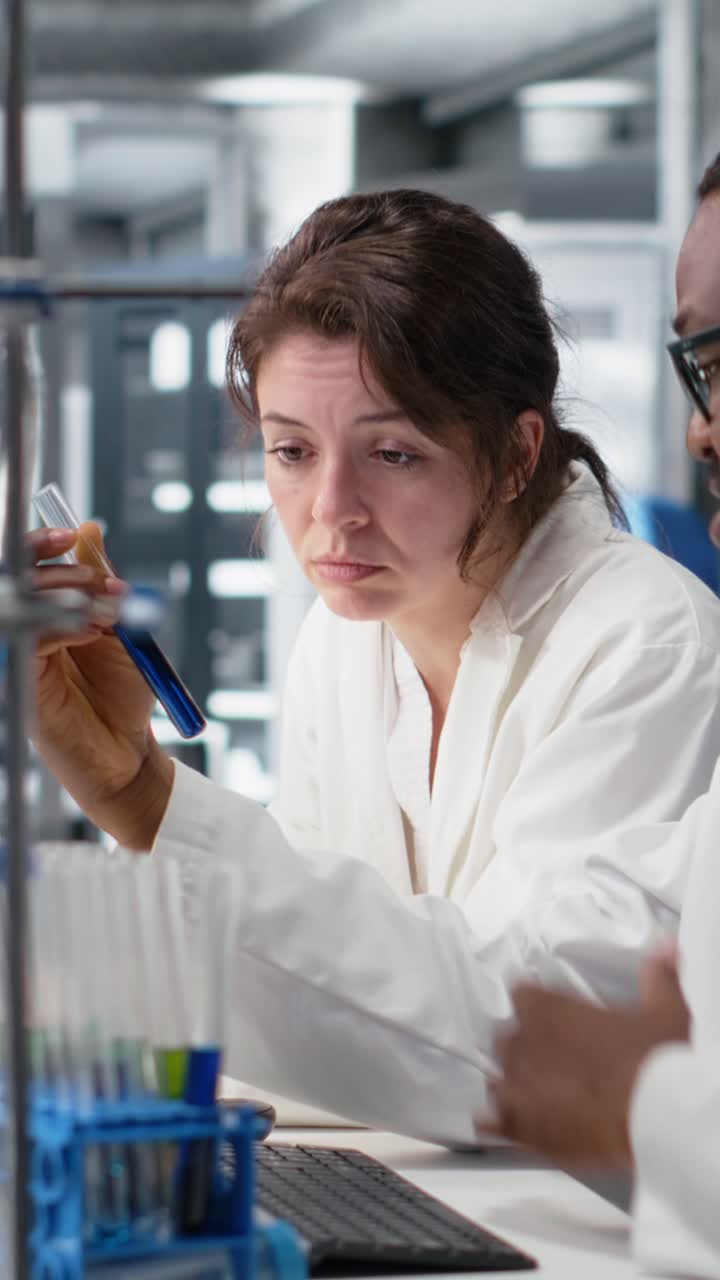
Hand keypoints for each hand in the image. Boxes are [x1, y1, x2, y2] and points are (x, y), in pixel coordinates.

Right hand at [30, 524, 173, 847]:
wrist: (128, 753)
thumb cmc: (121, 698)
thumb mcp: (118, 631)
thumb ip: (101, 583)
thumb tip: (88, 530)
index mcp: (41, 618)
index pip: (23, 569)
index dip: (40, 545)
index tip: (70, 534)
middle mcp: (23, 636)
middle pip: (15, 580)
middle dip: (61, 570)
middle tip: (103, 581)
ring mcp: (19, 660)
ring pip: (21, 606)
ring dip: (66, 595)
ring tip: (107, 609)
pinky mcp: (23, 685)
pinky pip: (31, 642)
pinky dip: (63, 627)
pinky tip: (92, 631)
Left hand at [483, 946, 689, 1167]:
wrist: (655, 1115)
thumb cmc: (655, 1059)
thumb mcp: (665, 1011)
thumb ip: (658, 976)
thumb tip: (663, 948)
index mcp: (552, 1010)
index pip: (522, 993)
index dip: (534, 1001)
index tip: (545, 1009)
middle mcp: (527, 1043)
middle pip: (507, 1037)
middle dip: (524, 1044)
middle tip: (550, 1055)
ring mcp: (521, 1087)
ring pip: (498, 1078)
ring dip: (512, 1081)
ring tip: (532, 1092)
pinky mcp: (526, 1127)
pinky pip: (494, 1121)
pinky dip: (495, 1121)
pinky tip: (498, 1124)